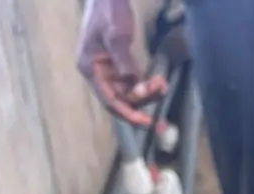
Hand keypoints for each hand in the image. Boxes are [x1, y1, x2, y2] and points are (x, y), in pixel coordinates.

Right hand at [76, 0, 166, 126]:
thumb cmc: (108, 9)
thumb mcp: (116, 34)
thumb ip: (123, 60)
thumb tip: (132, 85)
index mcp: (90, 68)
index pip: (109, 100)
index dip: (127, 113)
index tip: (146, 122)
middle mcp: (96, 73)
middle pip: (120, 99)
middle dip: (141, 101)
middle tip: (161, 94)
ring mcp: (106, 70)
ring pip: (127, 92)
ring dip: (146, 92)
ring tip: (162, 84)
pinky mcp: (116, 65)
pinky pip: (131, 82)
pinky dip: (144, 84)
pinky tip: (158, 82)